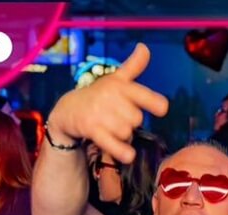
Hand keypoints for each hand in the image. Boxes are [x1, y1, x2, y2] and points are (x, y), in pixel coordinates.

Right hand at [47, 43, 168, 163]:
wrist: (67, 110)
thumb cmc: (99, 95)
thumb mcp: (116, 79)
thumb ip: (134, 66)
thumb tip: (144, 47)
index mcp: (121, 85)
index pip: (147, 97)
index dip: (157, 104)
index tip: (160, 108)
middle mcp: (111, 96)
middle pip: (137, 120)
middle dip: (130, 123)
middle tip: (116, 117)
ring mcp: (100, 112)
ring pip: (127, 133)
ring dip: (122, 135)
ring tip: (109, 126)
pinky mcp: (91, 128)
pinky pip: (114, 144)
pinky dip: (122, 152)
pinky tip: (128, 155)